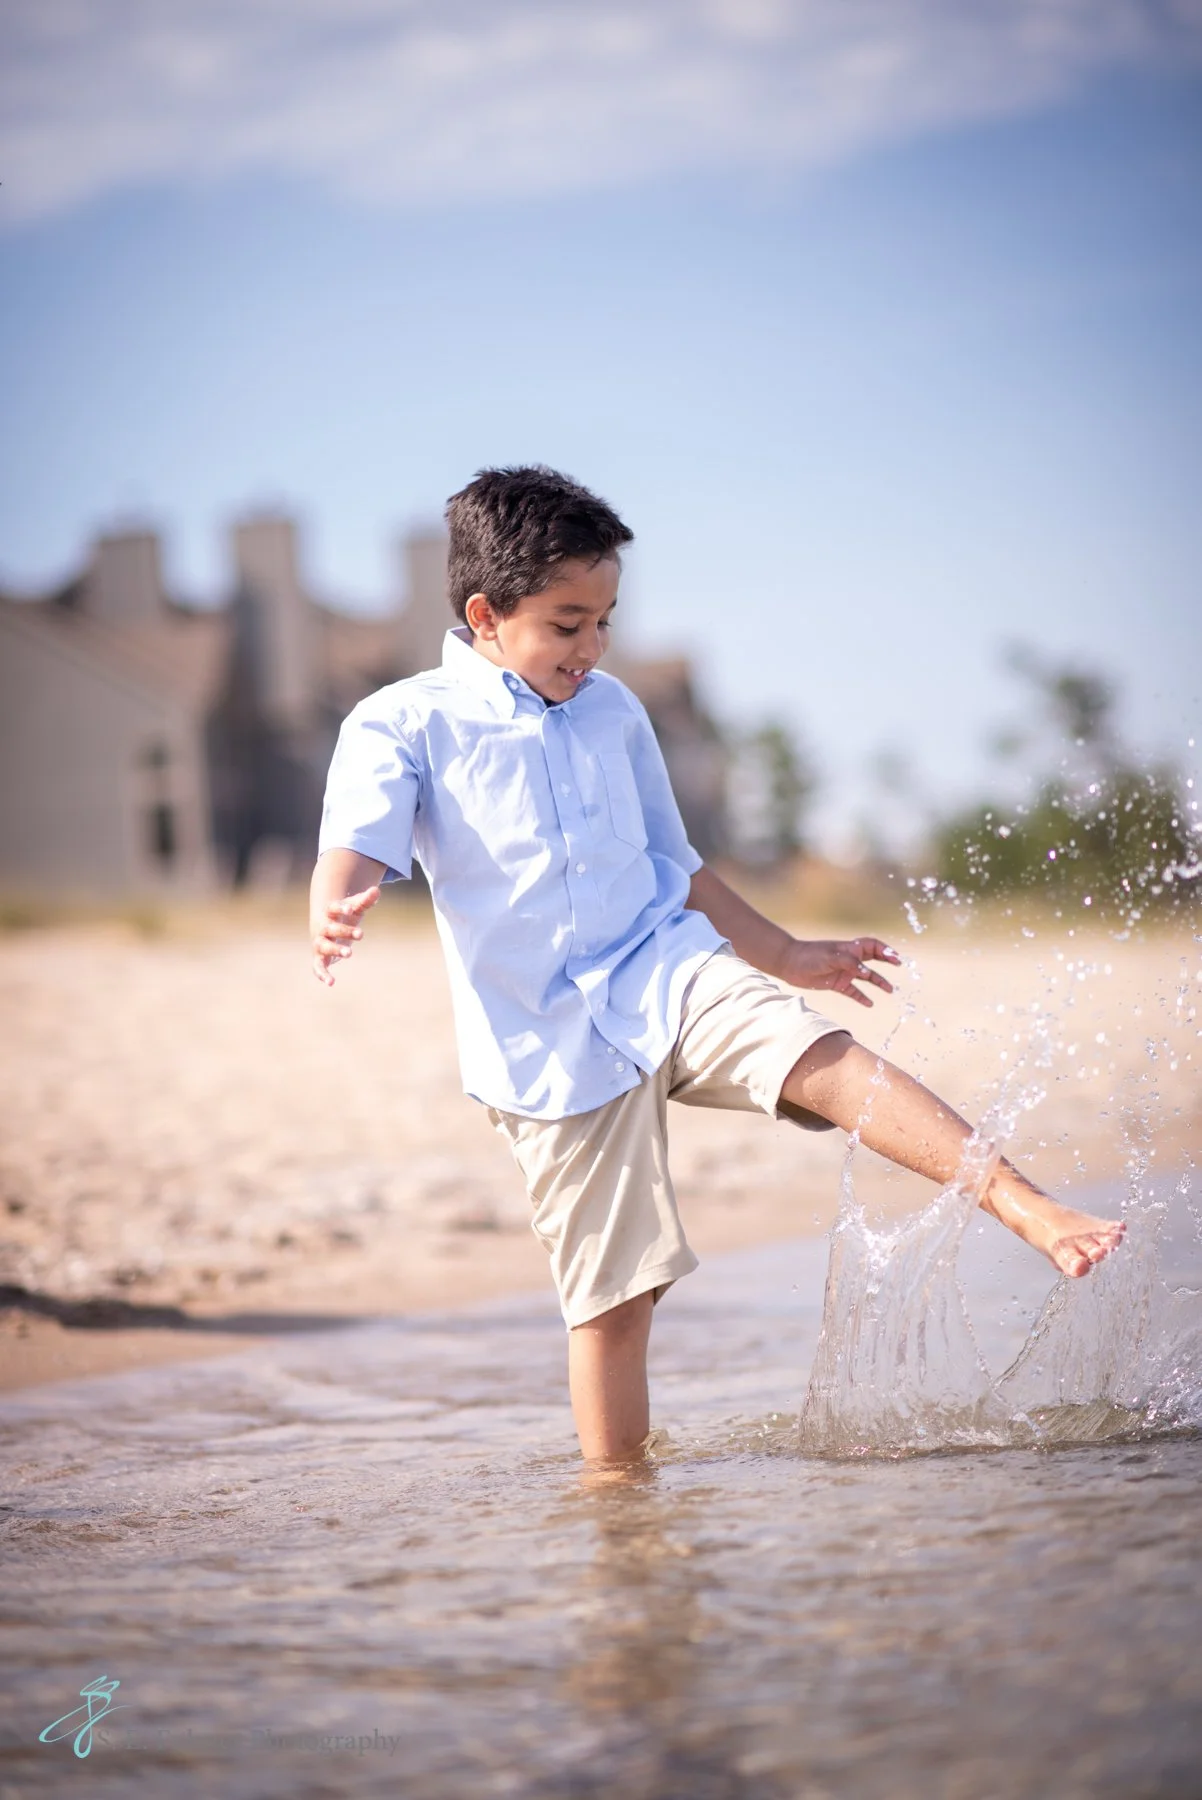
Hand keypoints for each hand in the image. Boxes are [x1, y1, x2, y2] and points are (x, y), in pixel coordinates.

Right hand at [311, 885, 379, 985]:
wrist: (327, 929)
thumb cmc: (345, 916)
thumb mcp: (356, 907)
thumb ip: (365, 900)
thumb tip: (376, 890)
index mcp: (330, 913)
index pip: (332, 908)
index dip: (341, 907)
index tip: (351, 908)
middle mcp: (322, 928)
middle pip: (329, 928)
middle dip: (344, 930)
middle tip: (361, 934)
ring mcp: (320, 943)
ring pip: (324, 946)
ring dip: (336, 949)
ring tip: (350, 953)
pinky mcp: (320, 959)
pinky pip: (318, 967)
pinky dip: (323, 975)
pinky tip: (331, 983)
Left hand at [778, 935, 900, 1007]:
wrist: (789, 964)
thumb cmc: (810, 956)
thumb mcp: (830, 957)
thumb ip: (848, 963)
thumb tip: (865, 971)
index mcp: (849, 948)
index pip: (872, 946)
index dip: (885, 950)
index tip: (895, 958)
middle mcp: (849, 959)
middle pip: (873, 959)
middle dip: (886, 961)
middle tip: (899, 965)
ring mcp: (844, 972)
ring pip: (866, 977)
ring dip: (878, 982)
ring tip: (890, 990)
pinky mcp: (836, 983)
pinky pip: (853, 991)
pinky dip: (861, 997)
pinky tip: (870, 1004)